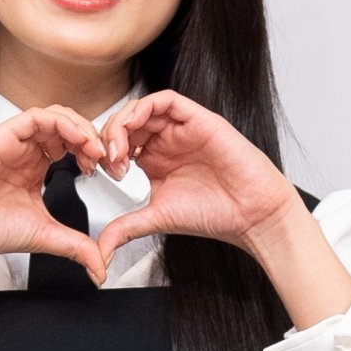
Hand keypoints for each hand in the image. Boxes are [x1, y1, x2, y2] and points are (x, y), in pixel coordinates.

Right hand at [0, 103, 127, 289]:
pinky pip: (36, 116)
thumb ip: (76, 246)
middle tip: (107, 159)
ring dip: (80, 128)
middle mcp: (24, 152)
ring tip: (94, 149)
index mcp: (33, 169)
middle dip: (92, 138)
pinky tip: (76, 140)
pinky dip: (62, 123)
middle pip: (67, 127)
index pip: (71, 146)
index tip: (108, 172)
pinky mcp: (1, 136)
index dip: (93, 154)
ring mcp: (13, 142)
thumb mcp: (45, 236)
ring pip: (55, 116)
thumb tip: (100, 267)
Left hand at [93, 90, 296, 270]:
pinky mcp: (199, 119)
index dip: (103, 153)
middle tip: (107, 161)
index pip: (119, 142)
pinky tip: (134, 126)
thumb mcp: (157, 219)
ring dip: (122, 122)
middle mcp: (167, 142)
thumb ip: (126, 228)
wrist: (250, 214)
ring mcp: (182, 129)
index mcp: (155, 161)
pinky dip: (144, 107)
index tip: (99, 173)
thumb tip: (101, 250)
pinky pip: (167, 100)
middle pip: (126, 122)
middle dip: (108, 137)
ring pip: (141, 108)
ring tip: (117, 148)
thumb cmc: (215, 214)